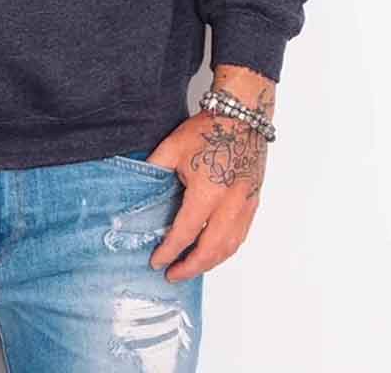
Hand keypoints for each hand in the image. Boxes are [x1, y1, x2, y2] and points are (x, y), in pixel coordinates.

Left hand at [145, 69, 274, 281]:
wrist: (242, 117)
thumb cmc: (209, 129)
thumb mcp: (173, 147)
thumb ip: (154, 169)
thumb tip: (137, 186)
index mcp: (208, 191)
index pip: (185, 232)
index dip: (170, 250)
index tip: (157, 261)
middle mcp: (230, 204)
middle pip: (210, 249)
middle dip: (190, 267)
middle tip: (173, 274)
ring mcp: (245, 205)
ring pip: (229, 247)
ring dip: (210, 263)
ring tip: (191, 268)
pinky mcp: (253, 203)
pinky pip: (241, 236)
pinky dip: (226, 250)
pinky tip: (214, 252)